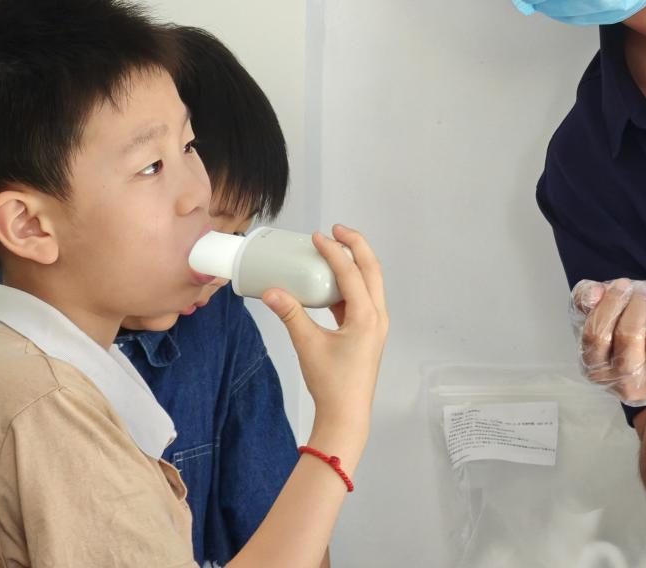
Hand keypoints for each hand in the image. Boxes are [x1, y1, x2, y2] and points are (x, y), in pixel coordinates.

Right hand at [262, 225, 387, 443]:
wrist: (346, 415)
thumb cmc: (331, 383)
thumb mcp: (307, 345)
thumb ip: (289, 314)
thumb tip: (268, 290)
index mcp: (367, 316)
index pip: (351, 272)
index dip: (333, 251)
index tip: (317, 237)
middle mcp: (377, 316)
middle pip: (371, 269)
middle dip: (356, 246)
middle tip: (336, 230)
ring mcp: (376, 324)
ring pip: (370, 283)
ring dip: (355, 263)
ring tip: (334, 250)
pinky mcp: (368, 332)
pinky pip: (363, 298)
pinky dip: (350, 284)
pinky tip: (330, 283)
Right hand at [570, 279, 645, 406]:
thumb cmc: (636, 336)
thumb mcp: (606, 318)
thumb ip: (588, 299)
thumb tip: (596, 292)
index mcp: (598, 371)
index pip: (596, 335)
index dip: (610, 303)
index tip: (622, 285)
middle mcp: (627, 385)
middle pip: (629, 333)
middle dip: (638, 301)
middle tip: (645, 292)